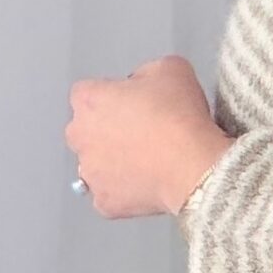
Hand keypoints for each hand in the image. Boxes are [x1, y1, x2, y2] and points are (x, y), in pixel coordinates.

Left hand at [65, 56, 233, 217]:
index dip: (112, 97)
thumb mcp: (170, 69)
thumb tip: (144, 85)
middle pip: (85, 130)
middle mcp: (79, 136)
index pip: (87, 93)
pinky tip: (147, 184)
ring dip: (113, 162)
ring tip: (146, 161)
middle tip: (141, 133)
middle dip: (106, 131)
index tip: (134, 104)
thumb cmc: (180, 116)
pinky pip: (109, 195)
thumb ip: (146, 72)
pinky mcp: (104, 203)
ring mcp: (89, 173)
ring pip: (95, 165)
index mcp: (88, 100)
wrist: (193, 166)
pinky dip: (124, 192)